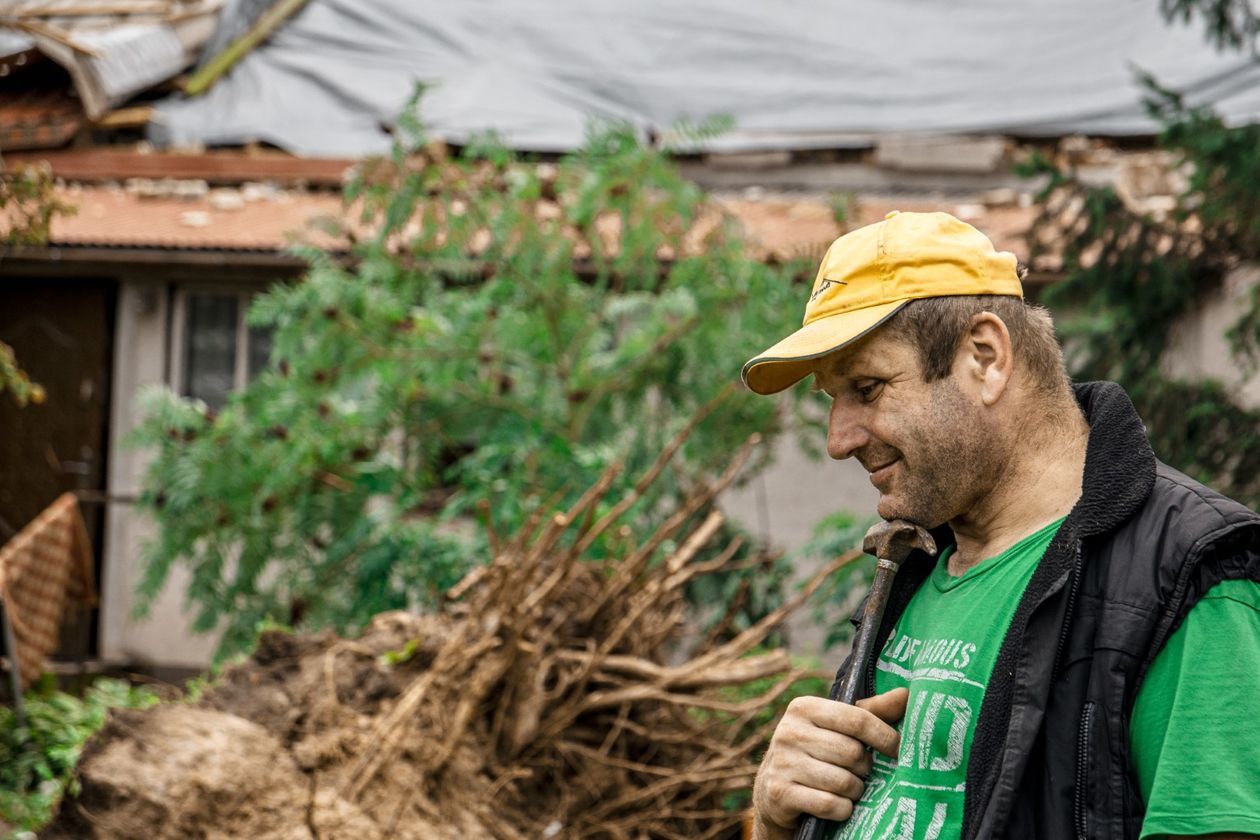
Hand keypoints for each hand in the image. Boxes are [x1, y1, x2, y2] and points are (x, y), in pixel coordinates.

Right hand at [750, 687, 908, 839]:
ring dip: (854, 791)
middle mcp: (788, 731)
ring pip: (843, 782)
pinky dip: (842, 809)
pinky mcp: (779, 793)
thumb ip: (871, 711)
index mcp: (804, 707)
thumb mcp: (837, 727)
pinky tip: (838, 804)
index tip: (898, 750)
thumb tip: (906, 694)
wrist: (773, 789)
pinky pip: (829, 804)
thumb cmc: (816, 752)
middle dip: (865, 768)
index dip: (885, 737)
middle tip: (861, 771)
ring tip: (848, 788)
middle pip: (852, 753)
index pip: (857, 719)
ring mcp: (781, 763)